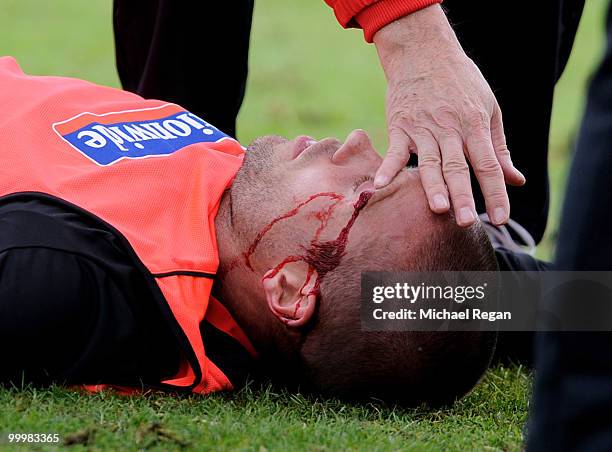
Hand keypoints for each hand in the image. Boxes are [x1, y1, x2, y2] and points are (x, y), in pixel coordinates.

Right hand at [372, 5, 524, 226]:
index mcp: (474, 125)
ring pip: (429, 162)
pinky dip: (387, 169)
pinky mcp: (400, 127)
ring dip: (432, 186)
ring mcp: (422, 128)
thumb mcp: (488, 108)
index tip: (501, 219)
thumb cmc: (461, 82)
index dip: (496, 192)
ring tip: (437, 208)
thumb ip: (498, 148)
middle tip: (467, 221)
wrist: (423, 52)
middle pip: (458, 167)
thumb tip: (515, 179)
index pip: (488, 165)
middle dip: (464, 195)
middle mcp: (449, 129)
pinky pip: (393, 151)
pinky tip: (380, 187)